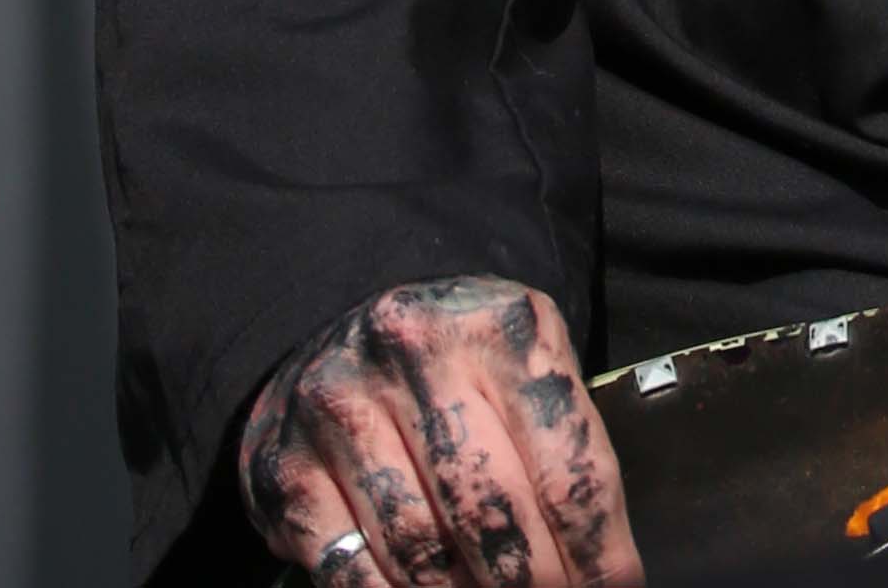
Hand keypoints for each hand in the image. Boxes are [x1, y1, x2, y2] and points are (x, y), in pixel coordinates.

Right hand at [239, 275, 641, 585]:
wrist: (344, 326)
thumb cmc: (460, 357)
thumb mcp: (525, 361)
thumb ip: (560, 440)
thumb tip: (602, 561)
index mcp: (500, 327)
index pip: (565, 463)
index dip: (596, 549)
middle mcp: (415, 355)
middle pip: (493, 510)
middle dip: (534, 582)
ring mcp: (340, 409)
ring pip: (420, 546)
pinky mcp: (285, 470)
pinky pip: (348, 568)